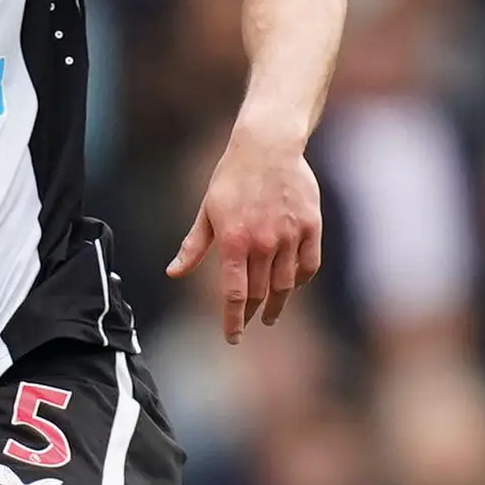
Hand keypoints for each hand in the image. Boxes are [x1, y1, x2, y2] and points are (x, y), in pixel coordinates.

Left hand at [166, 123, 323, 343]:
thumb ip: (193, 246)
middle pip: (259, 293)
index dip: (233, 321)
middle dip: (252, 313)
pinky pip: (308, 265)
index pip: (235, 294)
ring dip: (277, 303)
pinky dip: (300, 279)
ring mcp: (290, 235)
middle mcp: (264, 243)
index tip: (233, 338)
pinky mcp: (311, 226)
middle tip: (249, 323)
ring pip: (286, 284)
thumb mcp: (207, 211)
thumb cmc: (231, 177)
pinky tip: (292, 285)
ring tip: (271, 313)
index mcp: (234, 241)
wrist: (267, 146)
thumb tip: (173, 273)